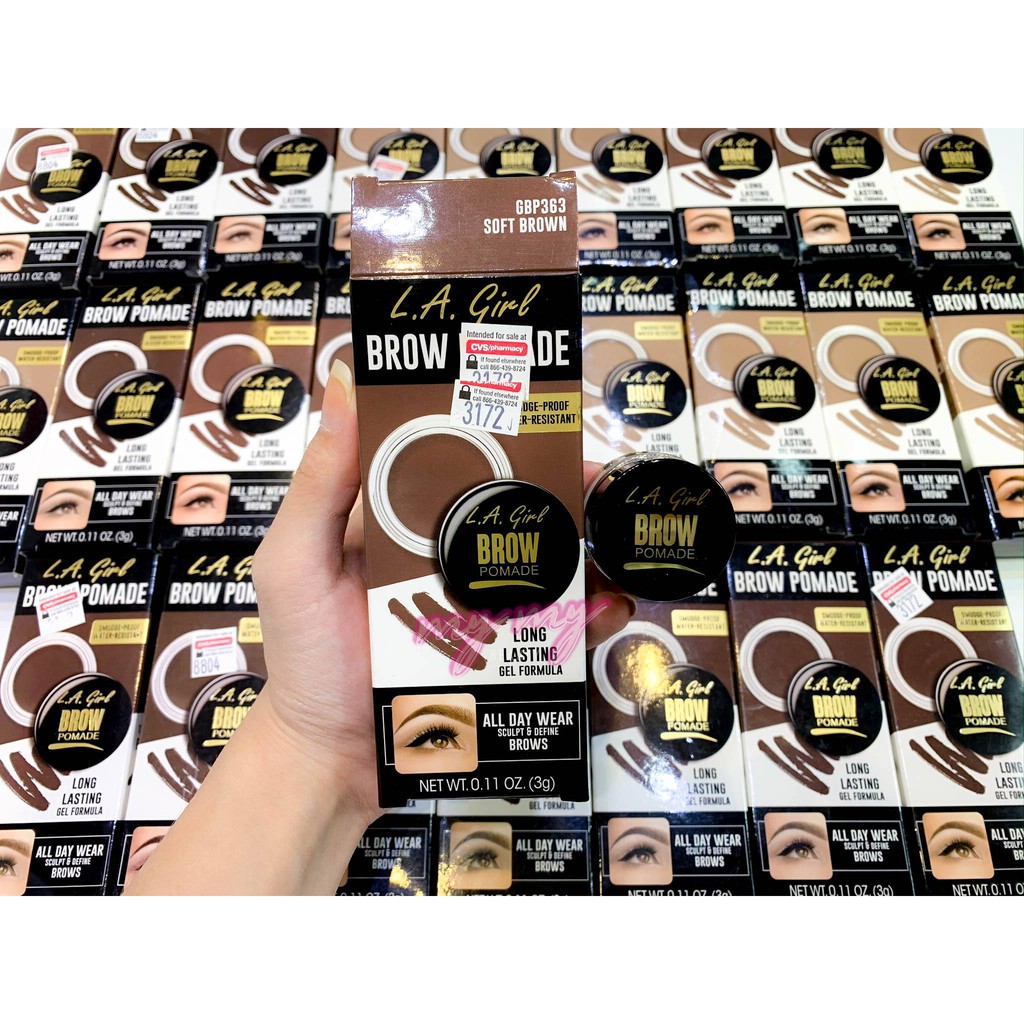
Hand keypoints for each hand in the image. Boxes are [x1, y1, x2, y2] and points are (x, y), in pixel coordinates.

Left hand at [252, 361, 634, 826]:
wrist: (331, 754)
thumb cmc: (304, 654)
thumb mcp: (297, 560)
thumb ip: (320, 482)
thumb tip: (345, 379)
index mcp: (402, 518)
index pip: (460, 459)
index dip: (505, 433)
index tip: (550, 418)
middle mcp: (447, 552)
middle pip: (516, 508)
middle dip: (567, 490)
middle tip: (605, 486)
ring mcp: (480, 603)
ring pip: (547, 562)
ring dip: (589, 549)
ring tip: (620, 545)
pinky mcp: (502, 651)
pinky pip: (555, 625)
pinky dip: (588, 613)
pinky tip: (606, 607)